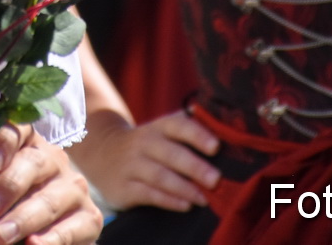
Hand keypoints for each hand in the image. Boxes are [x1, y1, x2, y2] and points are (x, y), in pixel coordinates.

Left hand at [0, 124, 101, 243]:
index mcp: (24, 147)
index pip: (18, 129)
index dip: (4, 141)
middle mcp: (53, 161)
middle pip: (34, 163)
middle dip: (9, 186)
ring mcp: (73, 188)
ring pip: (51, 198)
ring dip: (24, 217)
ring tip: (0, 235)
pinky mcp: (89, 219)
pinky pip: (71, 227)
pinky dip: (51, 238)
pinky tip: (33, 244)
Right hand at [68, 109, 219, 212]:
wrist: (102, 152)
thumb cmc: (147, 144)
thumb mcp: (161, 131)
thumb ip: (189, 129)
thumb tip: (229, 131)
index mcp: (158, 128)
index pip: (178, 126)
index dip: (197, 135)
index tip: (216, 146)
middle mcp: (143, 143)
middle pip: (170, 153)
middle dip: (195, 167)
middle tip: (216, 180)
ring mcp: (132, 165)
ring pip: (159, 176)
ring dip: (184, 188)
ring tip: (204, 199)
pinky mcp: (123, 187)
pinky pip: (147, 194)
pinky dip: (168, 200)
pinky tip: (185, 205)